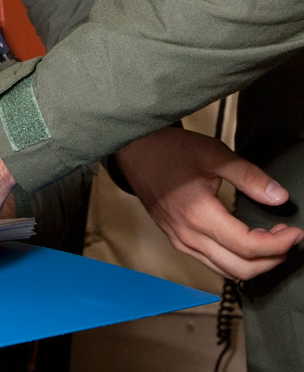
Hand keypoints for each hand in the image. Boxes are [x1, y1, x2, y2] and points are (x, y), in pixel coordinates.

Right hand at [113, 127, 303, 279]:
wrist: (134, 149)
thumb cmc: (168, 149)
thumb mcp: (213, 154)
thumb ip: (248, 176)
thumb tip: (279, 197)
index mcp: (197, 213)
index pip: (248, 247)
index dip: (278, 244)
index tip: (294, 233)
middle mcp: (187, 234)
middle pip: (240, 269)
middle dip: (271, 260)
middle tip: (287, 240)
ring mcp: (179, 240)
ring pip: (226, 271)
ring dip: (254, 263)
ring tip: (270, 240)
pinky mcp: (176, 239)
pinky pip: (211, 262)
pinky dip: (234, 260)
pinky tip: (244, 242)